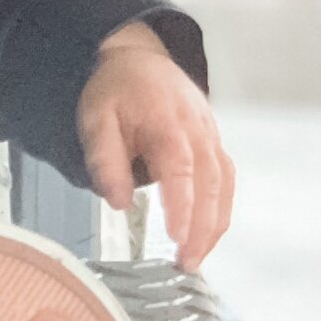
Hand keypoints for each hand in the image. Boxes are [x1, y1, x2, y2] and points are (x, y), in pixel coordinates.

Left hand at [76, 21, 234, 267]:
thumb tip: (118, 202)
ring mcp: (211, 135)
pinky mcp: (214, 142)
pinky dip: (220, 209)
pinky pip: (225, 179)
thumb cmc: (116, 90)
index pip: (180, 169)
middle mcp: (197, 130)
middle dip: (201, 227)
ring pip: (223, 184)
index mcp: (167, 122)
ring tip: (197, 258)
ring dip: (214, 224)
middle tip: (186, 263)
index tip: (176, 237)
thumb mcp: (95, 118)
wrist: (140, 57)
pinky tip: (207, 234)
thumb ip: (105, 159)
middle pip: (210, 183)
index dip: (181, 205)